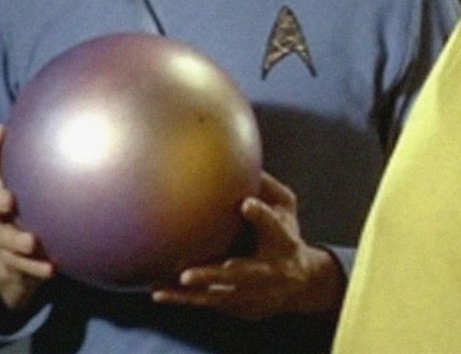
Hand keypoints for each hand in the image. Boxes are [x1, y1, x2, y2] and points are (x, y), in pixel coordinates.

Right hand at [0, 124, 53, 311]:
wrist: (30, 256)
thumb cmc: (47, 205)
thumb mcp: (53, 182)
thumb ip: (70, 158)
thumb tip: (105, 122)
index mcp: (6, 183)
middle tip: (11, 200)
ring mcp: (1, 235)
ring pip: (0, 236)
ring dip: (15, 239)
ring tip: (33, 241)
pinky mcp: (10, 262)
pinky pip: (19, 266)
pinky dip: (35, 267)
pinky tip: (53, 268)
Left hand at [151, 172, 345, 320]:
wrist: (301, 283)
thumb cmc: (285, 234)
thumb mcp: (286, 207)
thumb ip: (267, 187)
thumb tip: (242, 154)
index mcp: (282, 241)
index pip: (272, 226)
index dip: (261, 216)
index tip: (246, 203)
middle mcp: (269, 270)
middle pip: (242, 274)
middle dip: (215, 276)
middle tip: (187, 274)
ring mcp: (254, 293)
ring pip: (220, 296)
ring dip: (193, 292)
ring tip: (166, 286)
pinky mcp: (241, 306)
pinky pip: (209, 303)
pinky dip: (184, 300)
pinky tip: (158, 292)